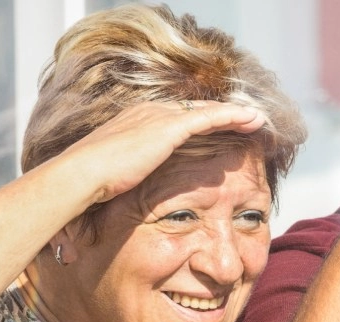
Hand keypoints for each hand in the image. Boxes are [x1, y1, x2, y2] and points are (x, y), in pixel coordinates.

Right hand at [56, 100, 266, 204]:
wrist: (81, 175)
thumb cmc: (88, 184)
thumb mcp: (110, 178)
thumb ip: (124, 179)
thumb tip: (123, 194)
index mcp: (135, 121)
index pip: (176, 118)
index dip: (199, 122)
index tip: (216, 128)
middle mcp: (149, 112)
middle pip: (196, 109)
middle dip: (221, 114)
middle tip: (246, 119)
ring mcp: (159, 117)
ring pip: (208, 111)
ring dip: (235, 113)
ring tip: (258, 118)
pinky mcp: (170, 127)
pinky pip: (212, 118)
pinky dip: (234, 117)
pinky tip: (254, 120)